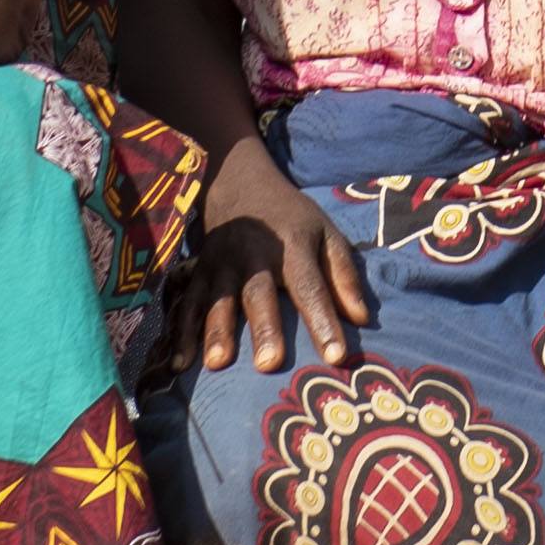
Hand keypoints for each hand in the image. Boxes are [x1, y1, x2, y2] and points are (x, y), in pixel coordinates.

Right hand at [183, 138, 369, 373]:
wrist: (239, 180)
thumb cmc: (291, 218)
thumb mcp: (326, 233)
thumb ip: (344, 274)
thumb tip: (363, 319)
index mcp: (293, 245)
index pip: (311, 286)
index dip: (324, 320)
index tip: (337, 355)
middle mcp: (254, 254)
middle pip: (259, 294)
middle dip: (264, 328)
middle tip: (269, 363)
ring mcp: (222, 263)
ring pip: (219, 300)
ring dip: (217, 332)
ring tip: (219, 364)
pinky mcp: (198, 270)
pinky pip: (187, 303)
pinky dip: (181, 332)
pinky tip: (181, 363)